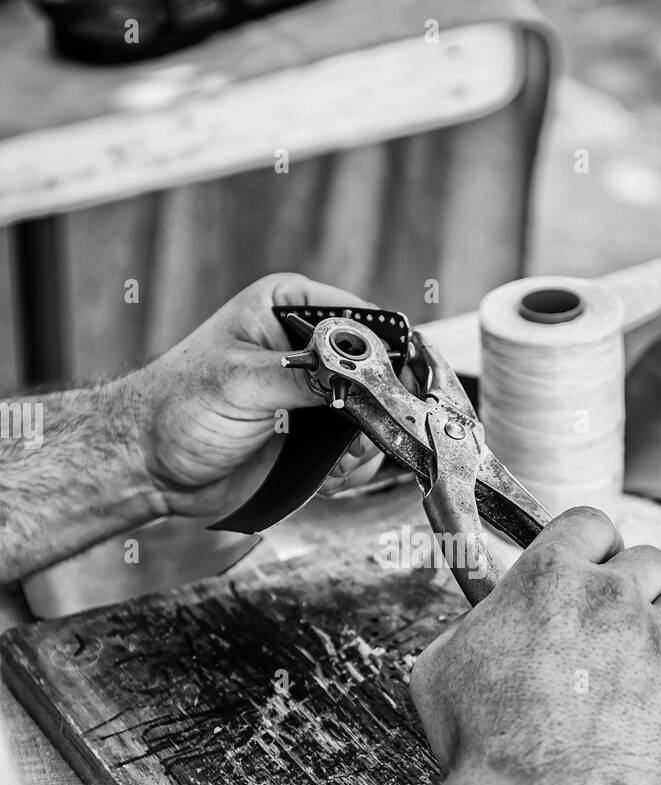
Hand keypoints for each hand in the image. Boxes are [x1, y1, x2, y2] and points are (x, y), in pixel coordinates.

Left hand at [133, 274, 383, 518]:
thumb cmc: (175, 409)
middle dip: (376, 411)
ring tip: (334, 464)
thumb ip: (305, 376)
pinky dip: (350, 469)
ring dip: (363, 447)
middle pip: (378, 373)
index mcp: (288, 307)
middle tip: (358, 439)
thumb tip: (359, 379)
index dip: (385, 356)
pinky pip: (356, 451)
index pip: (363, 320)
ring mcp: (314, 393)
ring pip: (374, 417)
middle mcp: (308, 346)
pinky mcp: (312, 435)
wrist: (149, 466)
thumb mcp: (241, 383)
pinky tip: (325, 477)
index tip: (388, 392)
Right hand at [411, 507, 660, 784]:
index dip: (595, 545)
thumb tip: (487, 618)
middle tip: (618, 630)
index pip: (591, 524)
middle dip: (638, 590)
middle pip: (652, 562)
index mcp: (549, 578)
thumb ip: (475, 626)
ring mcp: (658, 646)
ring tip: (651, 667)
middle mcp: (612, 599)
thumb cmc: (477, 741)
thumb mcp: (443, 663)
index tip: (593, 568)